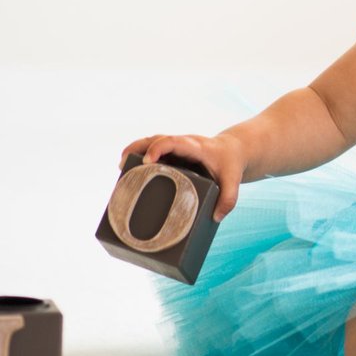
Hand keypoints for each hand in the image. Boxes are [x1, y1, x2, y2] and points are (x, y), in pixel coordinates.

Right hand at [120, 133, 246, 220]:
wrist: (233, 150)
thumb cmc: (231, 164)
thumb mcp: (234, 181)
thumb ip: (228, 199)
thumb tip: (215, 217)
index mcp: (196, 147)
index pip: (175, 141)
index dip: (159, 148)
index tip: (147, 161)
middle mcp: (184, 143)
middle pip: (158, 138)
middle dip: (140, 147)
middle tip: (124, 162)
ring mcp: (177, 147)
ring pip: (153, 140)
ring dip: (136, 149)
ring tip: (121, 165)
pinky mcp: (174, 152)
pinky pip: (154, 149)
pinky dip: (141, 155)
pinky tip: (130, 168)